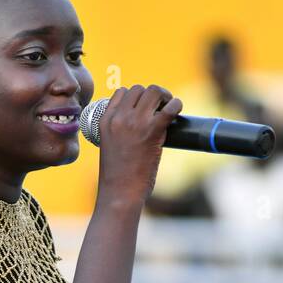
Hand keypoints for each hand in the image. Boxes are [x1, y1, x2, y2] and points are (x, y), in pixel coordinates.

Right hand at [97, 83, 182, 208]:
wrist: (120, 193)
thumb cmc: (116, 177)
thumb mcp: (110, 147)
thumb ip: (119, 132)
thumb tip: (138, 126)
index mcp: (105, 121)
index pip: (121, 92)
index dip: (136, 97)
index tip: (144, 108)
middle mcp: (119, 118)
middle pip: (138, 89)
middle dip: (151, 95)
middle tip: (160, 108)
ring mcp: (135, 123)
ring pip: (154, 91)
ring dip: (164, 96)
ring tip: (168, 108)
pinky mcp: (152, 131)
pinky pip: (170, 107)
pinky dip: (176, 105)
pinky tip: (177, 111)